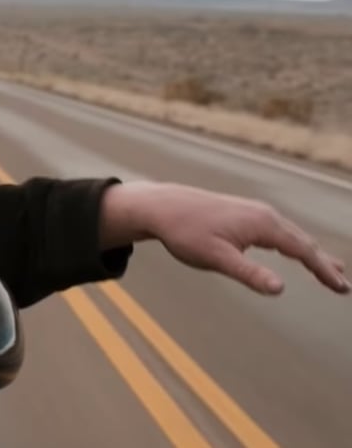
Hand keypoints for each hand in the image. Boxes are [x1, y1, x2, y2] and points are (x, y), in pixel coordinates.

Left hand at [100, 181, 348, 294]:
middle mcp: (264, 214)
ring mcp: (255, 211)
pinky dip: (294, 244)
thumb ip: (248, 273)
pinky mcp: (245, 213)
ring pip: (292, 235)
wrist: (162, 207)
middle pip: (303, 242)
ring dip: (312, 253)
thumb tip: (280, 289)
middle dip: (324, 264)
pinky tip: (295, 251)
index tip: (342, 288)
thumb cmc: (185, 232)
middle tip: (343, 285)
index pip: (303, 250)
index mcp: (263, 224)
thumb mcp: (215, 258)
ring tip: (330, 270)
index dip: (324, 270)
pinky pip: (279, 231)